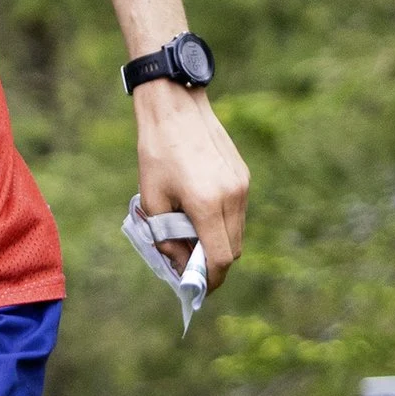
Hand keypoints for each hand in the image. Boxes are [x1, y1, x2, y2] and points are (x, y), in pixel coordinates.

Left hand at [135, 81, 247, 281]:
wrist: (174, 107)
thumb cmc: (156, 153)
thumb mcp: (151, 200)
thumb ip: (167, 238)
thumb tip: (180, 264)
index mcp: (207, 205)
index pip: (221, 259)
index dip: (210, 279)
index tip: (197, 288)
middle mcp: (232, 197)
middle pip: (234, 249)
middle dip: (214, 264)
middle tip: (189, 264)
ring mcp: (242, 185)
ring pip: (237, 231)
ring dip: (219, 242)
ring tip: (191, 235)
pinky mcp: (243, 175)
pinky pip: (237, 211)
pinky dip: (223, 222)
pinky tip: (199, 211)